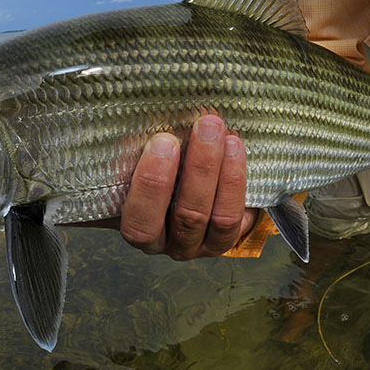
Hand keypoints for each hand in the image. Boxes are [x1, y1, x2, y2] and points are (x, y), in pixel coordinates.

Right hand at [119, 115, 255, 259]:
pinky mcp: (235, 234)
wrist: (183, 180)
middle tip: (205, 127)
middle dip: (200, 168)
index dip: (151, 187)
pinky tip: (236, 148)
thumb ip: (132, 158)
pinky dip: (239, 180)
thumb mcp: (131, 169)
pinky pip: (241, 214)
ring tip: (226, 135)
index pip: (141, 223)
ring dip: (225, 172)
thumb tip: (128, 124)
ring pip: (222, 218)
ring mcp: (207, 244)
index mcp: (141, 231)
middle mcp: (174, 244)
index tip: (161, 143)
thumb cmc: (150, 172)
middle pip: (189, 216)